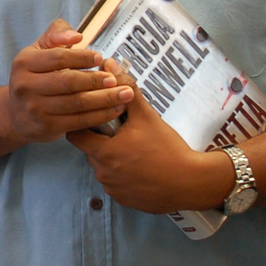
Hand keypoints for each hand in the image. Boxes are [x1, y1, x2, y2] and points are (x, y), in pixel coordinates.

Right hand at [5, 20, 133, 142]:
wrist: (17, 114)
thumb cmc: (35, 76)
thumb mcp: (39, 50)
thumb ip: (56, 34)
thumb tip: (76, 35)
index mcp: (25, 63)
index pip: (58, 57)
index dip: (82, 57)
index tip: (100, 58)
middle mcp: (26, 86)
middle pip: (68, 81)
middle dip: (96, 80)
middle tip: (115, 79)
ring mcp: (35, 109)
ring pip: (77, 103)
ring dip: (105, 99)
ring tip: (124, 94)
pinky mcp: (47, 128)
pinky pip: (79, 121)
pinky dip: (100, 115)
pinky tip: (115, 109)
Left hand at [66, 60, 231, 213]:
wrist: (190, 182)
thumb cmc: (167, 148)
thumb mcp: (147, 116)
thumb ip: (126, 89)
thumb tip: (110, 65)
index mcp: (102, 152)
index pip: (75, 135)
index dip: (84, 124)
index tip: (99, 118)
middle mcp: (102, 173)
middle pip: (90, 151)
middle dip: (102, 139)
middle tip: (124, 131)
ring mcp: (112, 189)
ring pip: (103, 168)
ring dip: (113, 157)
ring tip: (136, 148)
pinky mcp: (123, 200)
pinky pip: (115, 183)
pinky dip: (123, 174)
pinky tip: (141, 165)